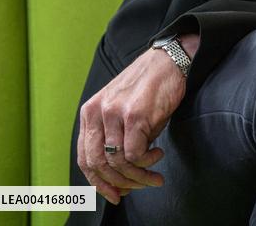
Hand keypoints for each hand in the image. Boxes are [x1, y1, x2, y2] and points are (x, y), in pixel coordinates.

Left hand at [77, 47, 186, 205]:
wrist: (170, 60)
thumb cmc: (149, 87)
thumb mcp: (120, 108)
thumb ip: (112, 136)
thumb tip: (118, 175)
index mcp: (90, 111)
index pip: (85, 158)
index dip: (98, 183)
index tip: (114, 194)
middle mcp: (98, 112)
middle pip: (99, 164)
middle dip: (119, 183)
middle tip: (137, 187)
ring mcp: (115, 113)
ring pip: (119, 162)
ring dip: (138, 176)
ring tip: (153, 175)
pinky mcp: (134, 115)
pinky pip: (136, 154)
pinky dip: (148, 162)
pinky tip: (158, 154)